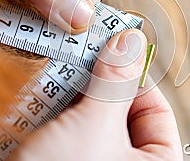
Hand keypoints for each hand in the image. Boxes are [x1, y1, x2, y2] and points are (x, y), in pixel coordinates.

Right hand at [8, 30, 182, 160]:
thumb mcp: (94, 128)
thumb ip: (115, 82)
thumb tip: (130, 41)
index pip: (155, 110)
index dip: (134, 76)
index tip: (111, 48)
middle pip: (118, 110)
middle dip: (94, 83)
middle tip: (75, 53)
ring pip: (86, 118)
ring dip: (66, 96)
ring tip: (50, 74)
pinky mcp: (63, 160)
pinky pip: (63, 130)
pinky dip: (50, 112)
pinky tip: (34, 98)